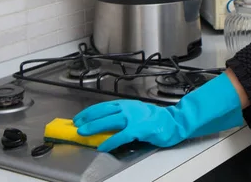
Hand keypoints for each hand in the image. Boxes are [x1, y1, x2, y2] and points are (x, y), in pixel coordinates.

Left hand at [73, 73, 243, 151]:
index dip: (89, 112)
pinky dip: (111, 140)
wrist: (174, 122)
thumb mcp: (136, 114)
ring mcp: (134, 118)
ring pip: (110, 121)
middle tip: (76, 125)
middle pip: (103, 112)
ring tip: (83, 132)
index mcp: (127, 104)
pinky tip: (103, 145)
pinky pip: (122, 135)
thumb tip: (103, 126)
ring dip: (94, 126)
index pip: (103, 107)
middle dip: (88, 118)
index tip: (78, 118)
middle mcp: (129, 108)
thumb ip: (122, 118)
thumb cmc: (156, 120)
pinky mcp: (140, 129)